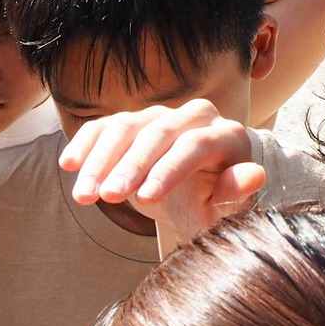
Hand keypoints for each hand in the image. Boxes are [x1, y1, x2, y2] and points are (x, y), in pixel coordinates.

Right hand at [60, 99, 265, 249]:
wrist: (194, 195)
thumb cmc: (212, 206)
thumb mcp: (224, 210)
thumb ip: (235, 193)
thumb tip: (255, 175)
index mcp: (225, 135)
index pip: (194, 145)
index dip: (169, 170)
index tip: (147, 200)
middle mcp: (193, 116)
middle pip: (157, 133)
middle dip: (130, 166)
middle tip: (108, 198)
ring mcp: (158, 115)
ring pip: (125, 128)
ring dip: (101, 162)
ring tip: (84, 196)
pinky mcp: (130, 122)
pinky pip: (103, 127)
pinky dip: (85, 144)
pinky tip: (69, 165)